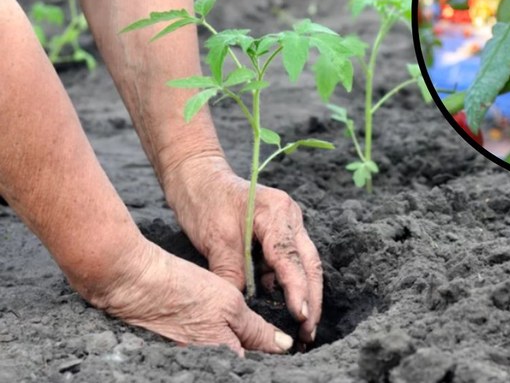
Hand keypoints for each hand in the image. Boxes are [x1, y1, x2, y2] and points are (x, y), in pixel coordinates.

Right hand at [85, 239, 292, 355]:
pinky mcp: (179, 352)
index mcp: (225, 359)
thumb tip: (284, 346)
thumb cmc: (183, 290)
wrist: (134, 283)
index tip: (290, 342)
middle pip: (241, 364)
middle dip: (258, 352)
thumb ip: (257, 330)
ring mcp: (192, 360)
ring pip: (226, 357)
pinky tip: (221, 327)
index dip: (274, 355)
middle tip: (273, 336)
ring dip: (241, 347)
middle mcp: (208, 366)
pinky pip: (209, 352)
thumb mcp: (230, 304)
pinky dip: (220, 342)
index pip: (259, 367)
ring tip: (250, 330)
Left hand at [165, 157, 322, 344]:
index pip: (291, 258)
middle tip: (309, 332)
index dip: (298, 290)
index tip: (301, 316)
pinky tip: (283, 305)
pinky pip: (289, 261)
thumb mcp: (215, 240)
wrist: (197, 176)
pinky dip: (287, 283)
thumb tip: (242, 308)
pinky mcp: (280, 232)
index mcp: (277, 212)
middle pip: (310, 263)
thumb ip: (232, 273)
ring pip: (304, 264)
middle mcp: (290, 217)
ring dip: (304, 293)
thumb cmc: (204, 201)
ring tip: (302, 326)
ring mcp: (288, 224)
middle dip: (312, 298)